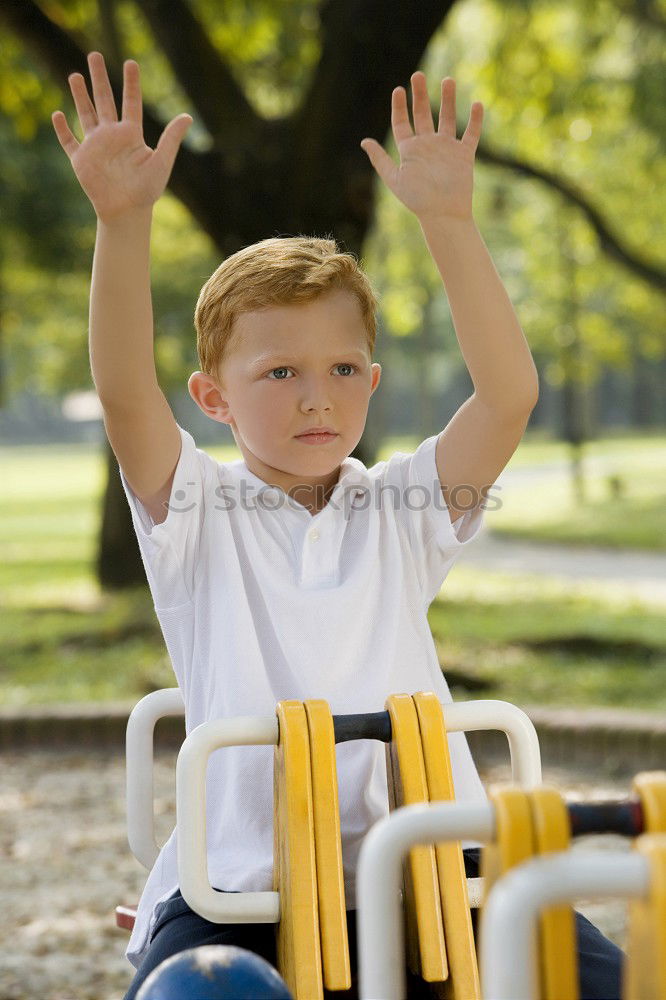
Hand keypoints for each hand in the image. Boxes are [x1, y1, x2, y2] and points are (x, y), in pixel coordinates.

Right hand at [52, 51, 191, 222]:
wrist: (127, 212)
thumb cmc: (147, 190)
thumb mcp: (162, 161)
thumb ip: (171, 138)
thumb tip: (187, 116)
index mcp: (131, 135)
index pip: (131, 102)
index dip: (131, 83)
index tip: (131, 63)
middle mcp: (112, 136)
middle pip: (104, 101)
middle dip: (99, 78)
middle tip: (94, 55)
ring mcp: (95, 146)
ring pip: (85, 114)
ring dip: (79, 95)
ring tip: (75, 75)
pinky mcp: (81, 160)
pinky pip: (69, 141)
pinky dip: (62, 129)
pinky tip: (57, 114)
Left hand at [360, 71, 482, 222]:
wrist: (443, 214)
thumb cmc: (417, 200)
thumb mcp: (395, 178)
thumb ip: (380, 160)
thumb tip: (364, 141)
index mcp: (410, 151)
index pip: (402, 123)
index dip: (399, 106)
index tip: (398, 89)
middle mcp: (427, 146)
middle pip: (424, 115)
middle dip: (420, 95)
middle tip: (418, 75)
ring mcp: (446, 148)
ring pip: (448, 118)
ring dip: (448, 100)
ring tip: (448, 80)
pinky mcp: (464, 155)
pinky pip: (471, 134)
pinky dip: (475, 120)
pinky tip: (476, 103)